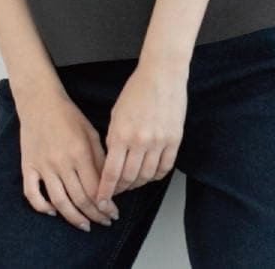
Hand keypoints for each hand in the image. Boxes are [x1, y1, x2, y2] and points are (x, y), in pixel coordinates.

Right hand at [15, 87, 119, 231]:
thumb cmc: (68, 115)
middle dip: (95, 215)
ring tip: (85, 225)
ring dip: (74, 218)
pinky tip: (53, 211)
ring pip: (59, 201)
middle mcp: (61, 162)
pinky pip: (32, 193)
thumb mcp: (91, 132)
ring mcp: (42, 165)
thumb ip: (100, 159)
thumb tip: (108, 185)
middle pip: (79, 199)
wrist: (40, 101)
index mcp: (79, 152)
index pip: (95, 189)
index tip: (113, 213)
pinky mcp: (28, 165)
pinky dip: (42, 207)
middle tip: (103, 222)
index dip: (106, 205)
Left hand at [95, 59, 186, 207]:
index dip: (105, 189)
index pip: (111, 171)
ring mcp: (159, 142)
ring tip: (131, 184)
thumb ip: (114, 137)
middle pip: (130, 178)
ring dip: (137, 184)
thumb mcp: (117, 113)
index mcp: (121, 133)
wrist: (162, 75)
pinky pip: (164, 168)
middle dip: (120, 189)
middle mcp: (140, 141)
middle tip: (115, 192)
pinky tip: (148, 174)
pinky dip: (155, 175)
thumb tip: (112, 160)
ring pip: (147, 176)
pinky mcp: (174, 141)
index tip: (100, 199)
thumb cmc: (136, 90)